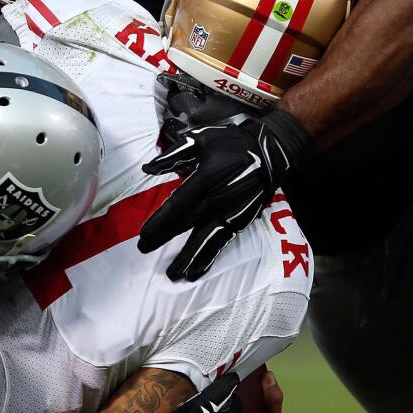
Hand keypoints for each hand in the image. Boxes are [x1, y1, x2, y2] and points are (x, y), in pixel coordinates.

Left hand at [138, 110, 309, 281]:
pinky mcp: (239, 221)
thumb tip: (147, 167)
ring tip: (172, 274)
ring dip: (187, 257)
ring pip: (204, 238)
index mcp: (205, 179)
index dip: (159, 221)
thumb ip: (174, 154)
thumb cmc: (231, 142)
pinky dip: (209, 257)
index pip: (176, 205)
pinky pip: (221, 242)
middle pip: (185, 223)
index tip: (143, 234)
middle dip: (163, 237)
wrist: (269, 152)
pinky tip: (198, 271)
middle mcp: (216, 199)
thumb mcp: (201, 138)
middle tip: (143, 249)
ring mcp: (229, 212)